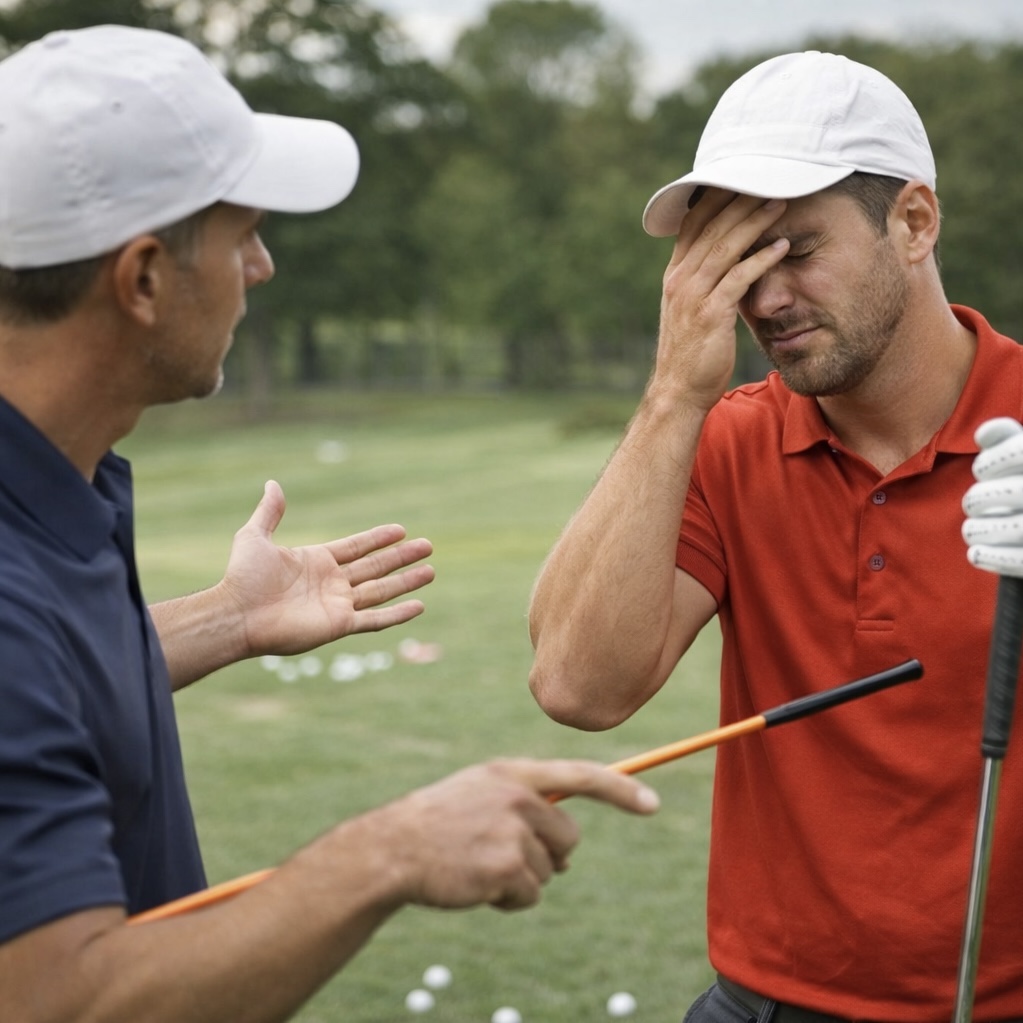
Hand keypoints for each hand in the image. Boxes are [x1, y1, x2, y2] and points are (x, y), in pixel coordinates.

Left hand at [219, 480, 434, 656]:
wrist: (237, 614)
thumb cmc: (242, 578)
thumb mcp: (254, 536)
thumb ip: (270, 513)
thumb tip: (272, 484)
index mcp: (317, 562)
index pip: (357, 547)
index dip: (379, 539)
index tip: (401, 530)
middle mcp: (331, 583)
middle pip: (376, 567)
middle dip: (402, 557)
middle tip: (428, 546)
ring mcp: (338, 605)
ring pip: (381, 591)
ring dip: (407, 581)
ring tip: (430, 570)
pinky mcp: (340, 625)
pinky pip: (376, 620)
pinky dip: (398, 614)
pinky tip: (419, 606)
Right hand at [372, 759, 658, 910]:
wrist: (393, 849)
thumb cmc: (438, 824)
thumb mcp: (480, 795)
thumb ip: (524, 806)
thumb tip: (567, 852)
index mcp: (513, 773)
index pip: (581, 775)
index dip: (621, 790)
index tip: (653, 805)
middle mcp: (518, 796)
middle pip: (569, 838)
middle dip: (547, 855)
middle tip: (501, 854)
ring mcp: (512, 831)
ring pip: (550, 871)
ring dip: (521, 880)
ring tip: (479, 866)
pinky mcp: (506, 867)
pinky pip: (531, 895)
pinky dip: (509, 900)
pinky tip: (477, 885)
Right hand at [655, 189, 788, 410]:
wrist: (677, 392)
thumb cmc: (690, 355)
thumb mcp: (689, 312)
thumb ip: (703, 284)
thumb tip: (724, 264)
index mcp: (675, 276)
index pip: (692, 224)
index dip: (715, 198)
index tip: (742, 176)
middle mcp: (680, 280)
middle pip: (711, 228)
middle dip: (740, 200)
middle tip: (770, 177)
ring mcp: (693, 296)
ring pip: (725, 247)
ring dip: (755, 222)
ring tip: (781, 202)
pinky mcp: (710, 314)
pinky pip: (738, 278)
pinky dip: (761, 260)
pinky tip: (781, 247)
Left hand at [962, 418, 1022, 575]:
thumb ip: (1006, 436)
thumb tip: (983, 434)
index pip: (1017, 453)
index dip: (990, 463)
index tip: (982, 471)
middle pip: (1002, 494)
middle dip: (977, 499)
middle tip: (973, 503)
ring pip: (1005, 529)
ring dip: (977, 530)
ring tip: (973, 528)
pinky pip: (1015, 561)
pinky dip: (988, 556)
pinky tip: (976, 552)